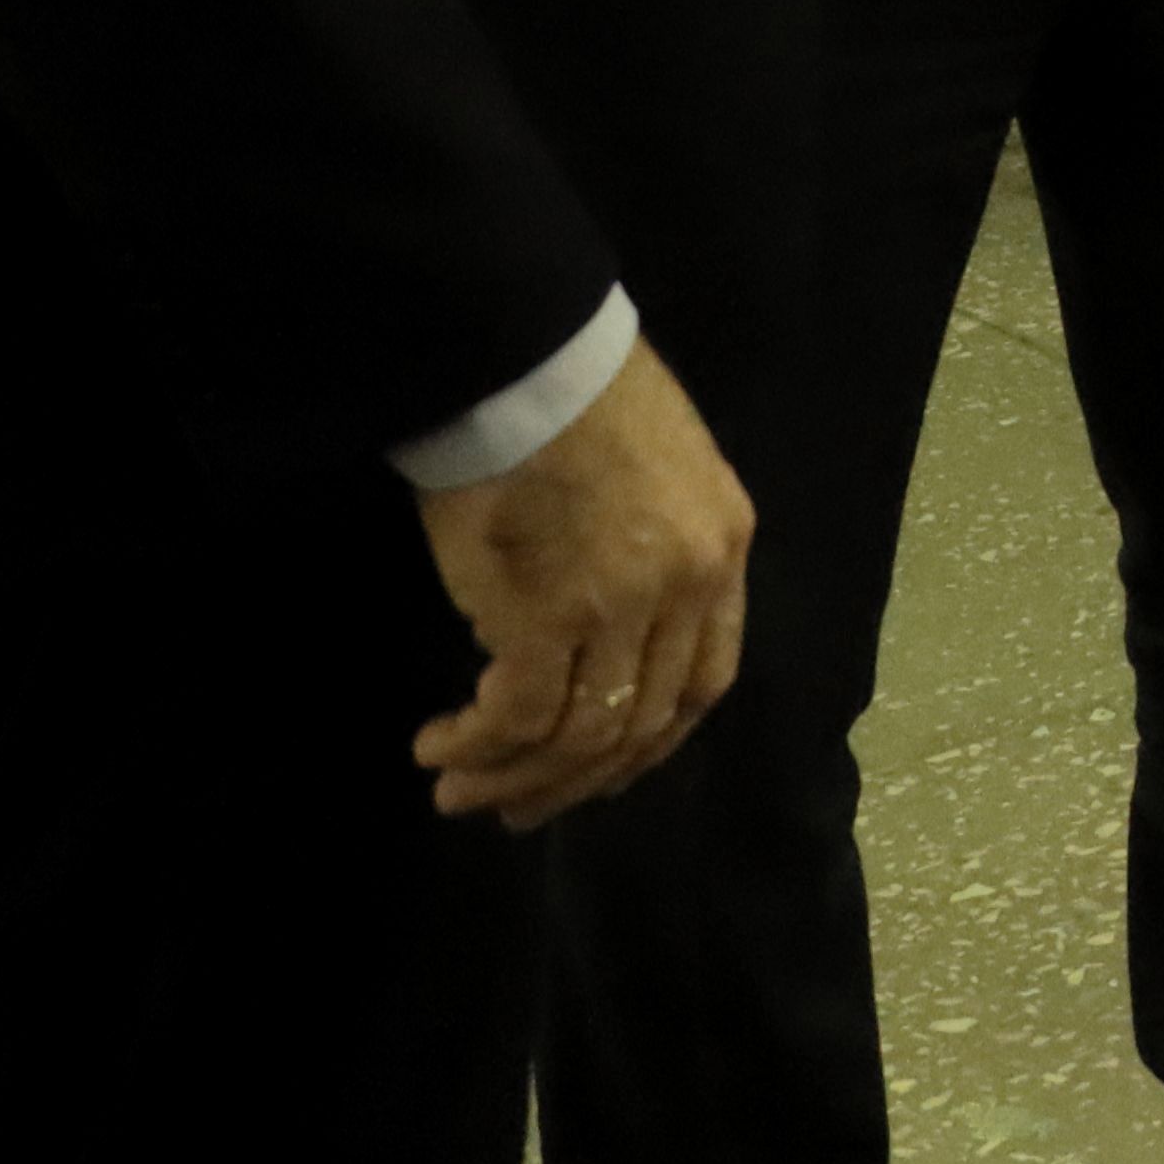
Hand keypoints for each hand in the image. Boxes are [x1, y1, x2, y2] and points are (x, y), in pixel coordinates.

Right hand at [411, 340, 750, 831]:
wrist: (524, 355)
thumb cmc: (576, 396)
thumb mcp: (656, 469)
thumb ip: (647, 553)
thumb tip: (584, 630)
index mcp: (724, 545)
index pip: (705, 680)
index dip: (650, 740)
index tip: (599, 770)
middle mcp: (688, 584)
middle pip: (642, 722)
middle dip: (575, 781)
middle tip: (514, 809)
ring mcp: (621, 606)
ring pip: (579, 736)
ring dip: (515, 776)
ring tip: (457, 789)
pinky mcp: (547, 617)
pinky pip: (518, 718)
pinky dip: (478, 746)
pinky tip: (440, 746)